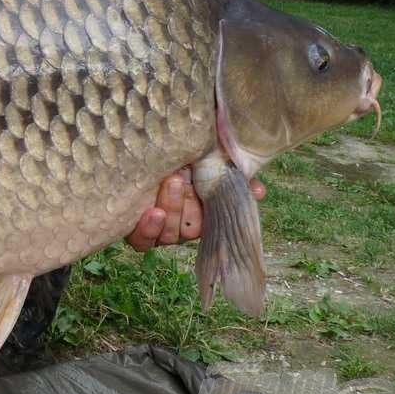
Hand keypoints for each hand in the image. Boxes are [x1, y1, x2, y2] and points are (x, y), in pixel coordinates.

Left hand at [125, 168, 265, 251]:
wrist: (136, 152)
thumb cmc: (171, 159)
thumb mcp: (202, 160)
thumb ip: (229, 173)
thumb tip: (258, 189)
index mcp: (199, 213)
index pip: (212, 224)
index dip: (219, 214)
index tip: (215, 190)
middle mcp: (180, 224)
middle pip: (192, 231)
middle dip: (190, 207)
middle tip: (183, 178)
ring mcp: (158, 229)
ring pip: (170, 234)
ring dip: (173, 209)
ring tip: (171, 183)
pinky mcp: (136, 231)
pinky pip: (143, 241)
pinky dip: (149, 229)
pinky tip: (154, 212)